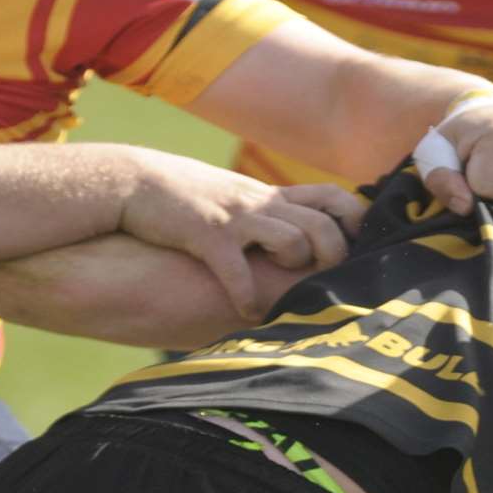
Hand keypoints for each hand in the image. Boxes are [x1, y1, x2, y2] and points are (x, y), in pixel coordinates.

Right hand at [120, 150, 364, 320]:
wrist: (133, 182)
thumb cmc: (183, 195)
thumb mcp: (231, 194)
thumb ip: (261, 209)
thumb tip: (288, 234)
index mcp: (269, 196)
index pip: (332, 196)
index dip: (354, 219)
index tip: (358, 245)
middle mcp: (260, 203)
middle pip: (322, 224)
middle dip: (333, 255)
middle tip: (323, 279)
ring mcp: (236, 218)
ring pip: (292, 240)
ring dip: (292, 268)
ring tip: (279, 287)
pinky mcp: (207, 235)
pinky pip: (237, 269)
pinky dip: (246, 295)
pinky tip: (244, 310)